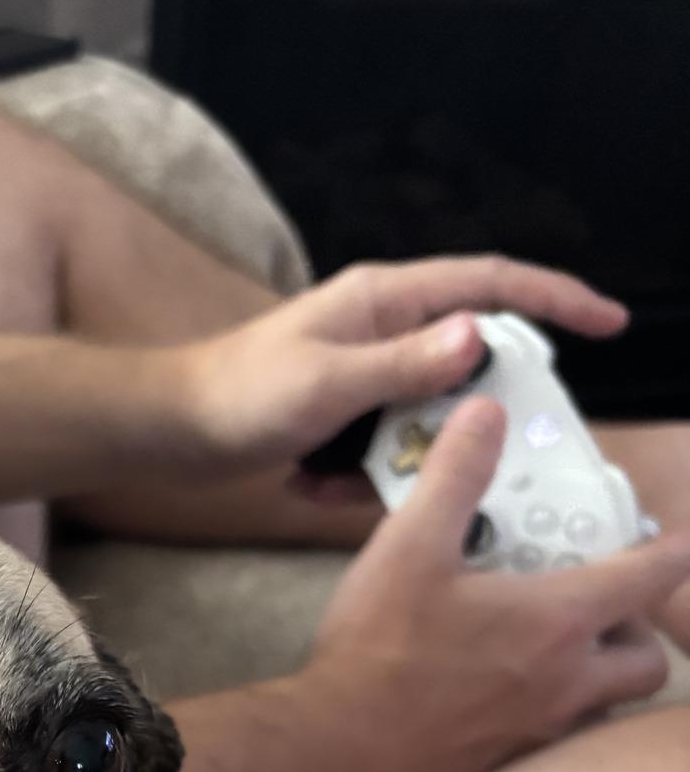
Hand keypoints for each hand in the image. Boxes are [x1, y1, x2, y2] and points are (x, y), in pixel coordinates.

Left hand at [173, 255, 626, 475]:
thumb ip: (404, 364)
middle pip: (467, 361)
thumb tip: (480, 336)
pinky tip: (310, 488)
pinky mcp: (342, 421)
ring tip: (362, 479)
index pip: (490, 283)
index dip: (554, 299)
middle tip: (486, 451)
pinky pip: (381, 452)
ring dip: (407, 457)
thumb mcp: (328, 381)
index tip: (606, 323)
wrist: (165, 434)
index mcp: (385, 301)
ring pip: (425, 418)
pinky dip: (358, 479)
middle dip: (476, 410)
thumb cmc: (236, 395)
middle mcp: (381, 332)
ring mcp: (362, 378)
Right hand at [298, 397, 689, 771]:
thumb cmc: (378, 653)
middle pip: (646, 661)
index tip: (675, 540)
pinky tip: (506, 685)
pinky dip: (557, 706)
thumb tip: (484, 414)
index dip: (673, 552)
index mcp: (557, 620)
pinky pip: (560, 734)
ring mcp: (539, 728)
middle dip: (639, 629)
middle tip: (601, 603)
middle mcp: (565, 680)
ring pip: (607, 703)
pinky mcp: (506, 760)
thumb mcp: (408, 547)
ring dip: (601, 672)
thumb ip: (454, 476)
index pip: (649, 579)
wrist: (339, 753)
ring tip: (556, 644)